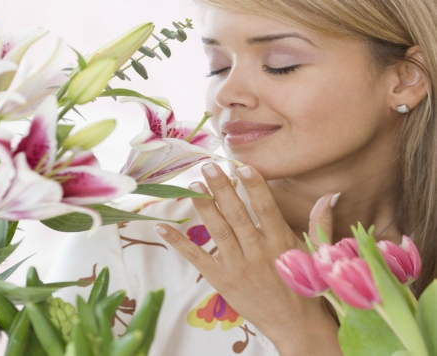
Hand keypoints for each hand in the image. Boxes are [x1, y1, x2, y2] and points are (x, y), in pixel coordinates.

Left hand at [155, 163, 341, 354]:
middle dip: (222, 188)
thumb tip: (329, 195)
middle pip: (237, 214)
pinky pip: (197, 258)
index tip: (242, 166)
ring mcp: (238, 267)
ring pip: (218, 231)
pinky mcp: (221, 281)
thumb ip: (321, 223)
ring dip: (204, 206)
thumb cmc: (307, 287)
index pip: (266, 208)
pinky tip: (163, 226)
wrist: (296, 327)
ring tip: (193, 184)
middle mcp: (258, 252)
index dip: (254, 186)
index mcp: (281, 242)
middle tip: (209, 166)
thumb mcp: (317, 254)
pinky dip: (179, 242)